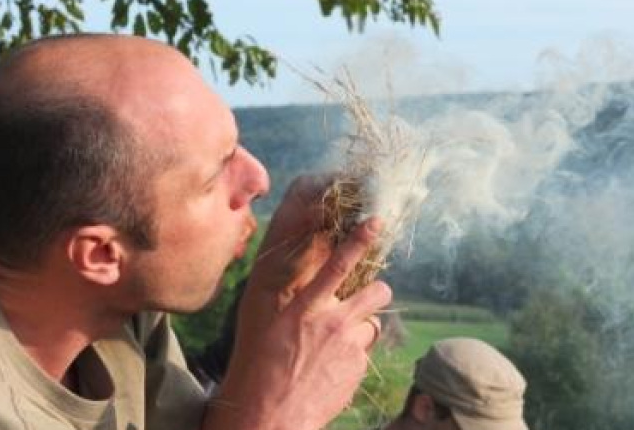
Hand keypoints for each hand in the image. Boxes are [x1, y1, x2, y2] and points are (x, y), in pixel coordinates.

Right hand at [203, 176, 391, 429]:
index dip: (360, 240)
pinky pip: (364, 354)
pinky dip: (353, 356)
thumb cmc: (256, 364)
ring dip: (361, 328)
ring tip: (339, 341)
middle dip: (377, 289)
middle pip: (377, 292)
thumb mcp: (262, 320)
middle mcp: (333, 323)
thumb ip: (286, 294)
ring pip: (373, 324)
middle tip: (365, 297)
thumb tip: (303, 274)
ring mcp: (350, 349)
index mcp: (305, 307)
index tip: (375, 223)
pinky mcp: (358, 371)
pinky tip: (332, 367)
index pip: (339, 265)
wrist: (268, 415)